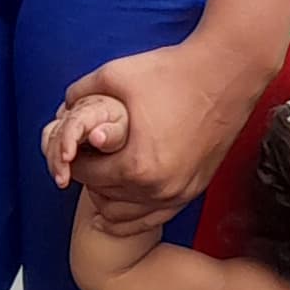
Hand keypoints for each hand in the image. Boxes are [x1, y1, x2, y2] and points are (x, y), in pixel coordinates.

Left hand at [55, 33, 265, 234]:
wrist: (227, 71)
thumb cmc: (172, 71)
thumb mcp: (113, 75)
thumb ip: (78, 94)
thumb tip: (61, 109)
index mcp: (136, 167)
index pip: (85, 175)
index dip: (74, 158)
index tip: (77, 144)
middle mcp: (158, 189)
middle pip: (102, 196)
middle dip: (91, 176)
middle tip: (90, 155)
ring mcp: (179, 194)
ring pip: (126, 216)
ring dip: (109, 197)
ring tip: (106, 172)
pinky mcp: (194, 190)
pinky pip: (154, 218)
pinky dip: (134, 213)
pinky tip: (121, 199)